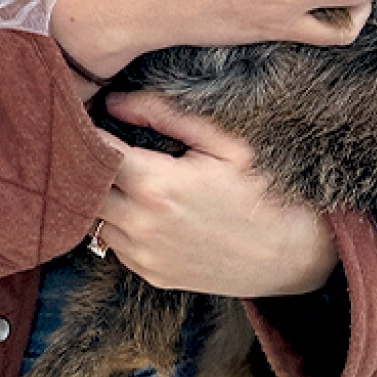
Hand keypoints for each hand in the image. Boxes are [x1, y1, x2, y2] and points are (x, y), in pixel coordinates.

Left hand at [91, 91, 338, 297]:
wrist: (292, 254)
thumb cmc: (262, 189)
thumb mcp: (223, 141)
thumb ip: (163, 114)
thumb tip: (113, 101)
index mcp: (156, 185)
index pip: (94, 151)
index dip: (84, 130)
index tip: (84, 115)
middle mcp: (142, 226)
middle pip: (84, 188)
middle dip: (87, 163)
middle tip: (97, 142)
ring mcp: (145, 256)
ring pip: (94, 219)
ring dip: (102, 195)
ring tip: (124, 173)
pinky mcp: (152, 275)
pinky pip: (115, 244)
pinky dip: (119, 223)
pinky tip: (143, 206)